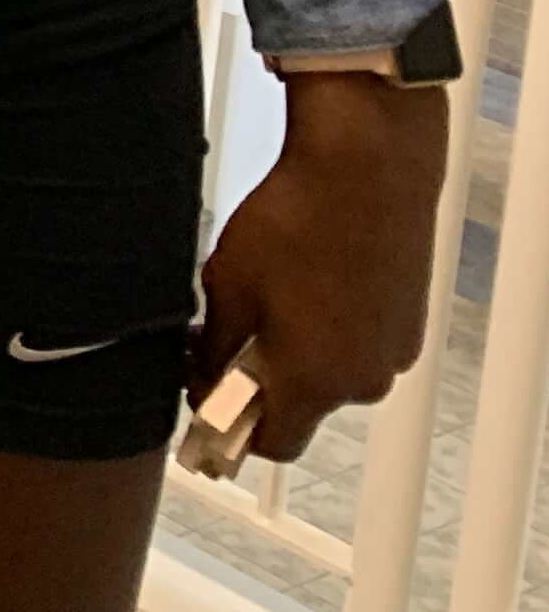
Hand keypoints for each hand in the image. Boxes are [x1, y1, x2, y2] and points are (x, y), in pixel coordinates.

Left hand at [193, 73, 448, 459]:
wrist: (365, 168)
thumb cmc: (295, 223)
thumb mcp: (228, 287)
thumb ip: (216, 349)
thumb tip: (207, 376)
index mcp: (316, 382)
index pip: (272, 443)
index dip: (228, 424)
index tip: (201, 392)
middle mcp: (365, 379)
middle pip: (300, 404)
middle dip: (257, 378)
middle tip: (218, 334)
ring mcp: (394, 350)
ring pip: (329, 370)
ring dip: (295, 350)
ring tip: (263, 295)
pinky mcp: (410, 319)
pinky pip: (359, 341)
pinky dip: (329, 326)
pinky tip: (305, 281)